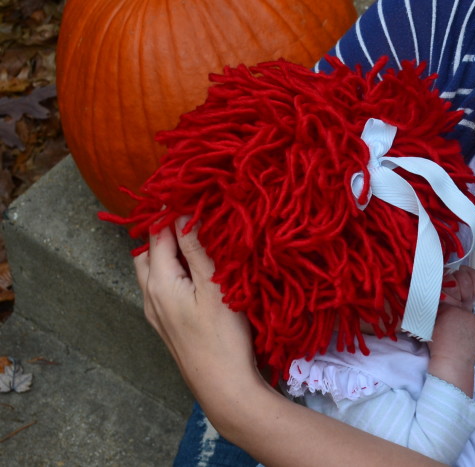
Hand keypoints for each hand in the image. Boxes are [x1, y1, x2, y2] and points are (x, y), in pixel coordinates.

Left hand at [133, 217, 263, 402]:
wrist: (223, 385)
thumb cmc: (223, 336)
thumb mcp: (214, 286)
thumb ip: (197, 248)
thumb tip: (184, 212)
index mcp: (159, 282)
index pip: (157, 233)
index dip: (172, 210)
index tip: (193, 192)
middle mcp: (150, 295)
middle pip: (147, 250)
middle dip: (165, 230)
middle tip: (194, 215)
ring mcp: (156, 313)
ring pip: (154, 270)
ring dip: (169, 251)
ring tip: (198, 240)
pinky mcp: (168, 325)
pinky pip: (162, 286)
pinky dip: (174, 270)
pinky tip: (198, 272)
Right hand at [427, 267, 474, 395]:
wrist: (451, 361)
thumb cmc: (438, 346)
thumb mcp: (430, 328)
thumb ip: (434, 317)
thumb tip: (436, 312)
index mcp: (452, 310)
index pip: (450, 307)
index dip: (448, 315)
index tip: (446, 323)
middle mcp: (467, 314)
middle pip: (466, 312)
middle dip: (461, 319)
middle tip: (455, 331)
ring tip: (469, 334)